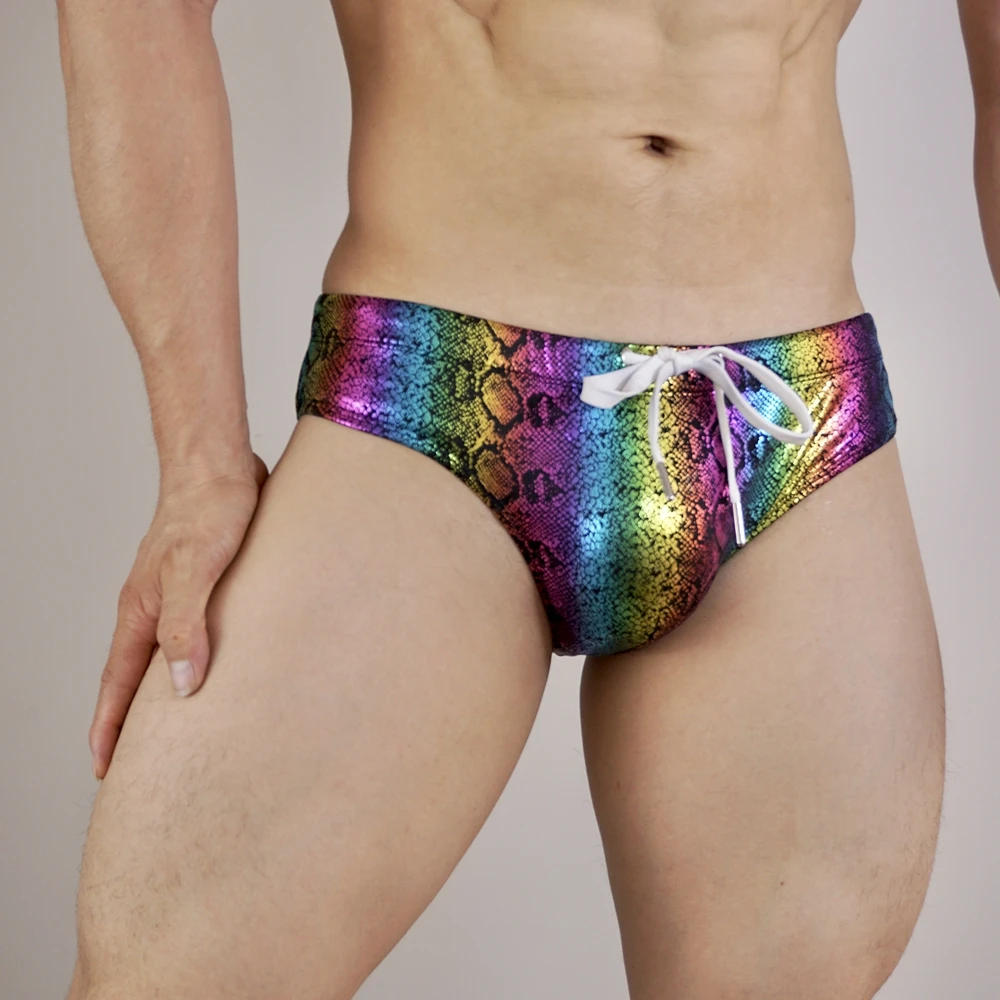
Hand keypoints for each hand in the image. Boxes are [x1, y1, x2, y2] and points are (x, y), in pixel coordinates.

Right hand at [90, 452, 268, 779]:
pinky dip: (199, 659)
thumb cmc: (208, 510)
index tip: (104, 768)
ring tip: (181, 730)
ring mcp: (180, 595)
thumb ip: (186, 626)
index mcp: (141, 611)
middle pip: (137, 676)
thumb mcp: (195, 571)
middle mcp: (155, 607)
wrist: (222, 465)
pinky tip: (221, 669)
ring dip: (168, 691)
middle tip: (141, 765)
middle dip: (134, 721)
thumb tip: (180, 688)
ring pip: (168, 655)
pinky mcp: (208, 583)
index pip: (117, 683)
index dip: (110, 727)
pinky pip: (197, 632)